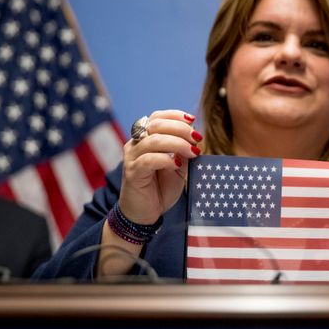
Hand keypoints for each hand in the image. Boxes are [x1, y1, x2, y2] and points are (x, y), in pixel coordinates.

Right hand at [119, 110, 201, 224]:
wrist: (145, 213)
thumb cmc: (160, 188)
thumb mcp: (178, 166)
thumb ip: (183, 150)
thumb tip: (194, 136)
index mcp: (145, 138)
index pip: (157, 117)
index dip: (175, 115)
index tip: (193, 120)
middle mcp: (135, 144)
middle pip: (156, 124)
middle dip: (180, 128)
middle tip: (197, 138)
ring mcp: (132, 157)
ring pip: (154, 140)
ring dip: (177, 143)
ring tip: (193, 152)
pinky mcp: (132, 172)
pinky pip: (149, 159)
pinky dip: (166, 159)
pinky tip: (177, 164)